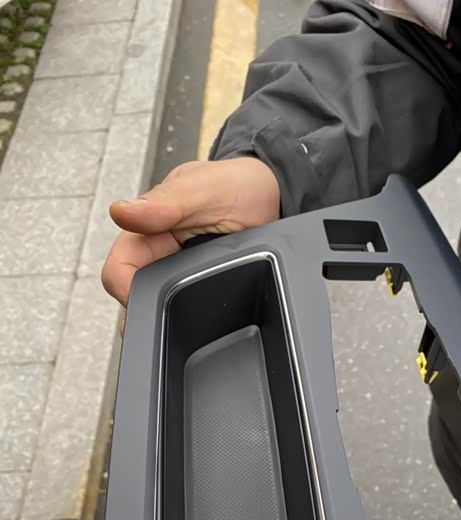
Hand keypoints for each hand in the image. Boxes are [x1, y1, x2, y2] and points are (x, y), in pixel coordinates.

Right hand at [101, 157, 280, 308]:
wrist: (274, 196)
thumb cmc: (239, 185)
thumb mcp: (205, 189)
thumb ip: (165, 202)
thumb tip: (121, 213)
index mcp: (148, 227)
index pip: (118, 268)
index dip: (125, 290)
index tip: (145, 304)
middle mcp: (158, 252)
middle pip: (135, 296)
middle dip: (149, 314)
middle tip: (179, 322)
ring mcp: (179, 272)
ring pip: (160, 308)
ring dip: (171, 319)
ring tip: (196, 324)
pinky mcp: (199, 286)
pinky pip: (187, 310)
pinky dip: (192, 320)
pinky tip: (207, 323)